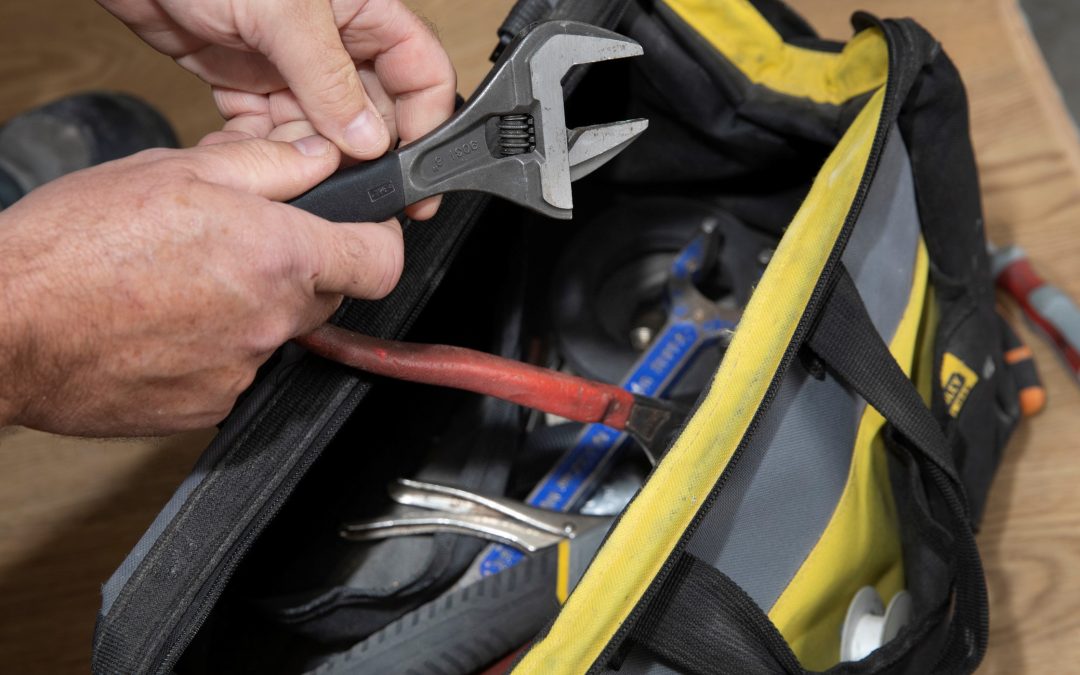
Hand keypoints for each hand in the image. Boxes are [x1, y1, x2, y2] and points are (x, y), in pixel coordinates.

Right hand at [0, 136, 401, 435]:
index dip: (379, 241)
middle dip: (303, 267)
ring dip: (253, 306)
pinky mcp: (211, 405)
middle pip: (329, 295)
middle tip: (244, 244)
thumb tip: (319, 160)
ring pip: (279, 331)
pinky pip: (239, 368)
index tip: (363, 232)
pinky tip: (168, 322)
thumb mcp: (176, 172)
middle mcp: (272, 319)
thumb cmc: (74, 249)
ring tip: (187, 282)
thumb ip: (267, 166)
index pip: (381, 261)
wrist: (8, 329)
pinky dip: (218, 346)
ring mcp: (244, 369)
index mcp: (277, 255)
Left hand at [97, 0, 455, 219]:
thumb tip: (369, 140)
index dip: (428, 123)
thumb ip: (330, 81)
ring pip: (320, 131)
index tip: (417, 176)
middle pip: (372, 113)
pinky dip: (262, 151)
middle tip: (347, 184)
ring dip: (306, 158)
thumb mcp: (283, 12)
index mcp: (364, 10)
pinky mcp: (246, 81)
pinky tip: (252, 161)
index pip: (421, 72)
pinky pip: (269, 131)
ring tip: (288, 171)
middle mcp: (333, 40)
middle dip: (360, 153)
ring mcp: (290, 64)